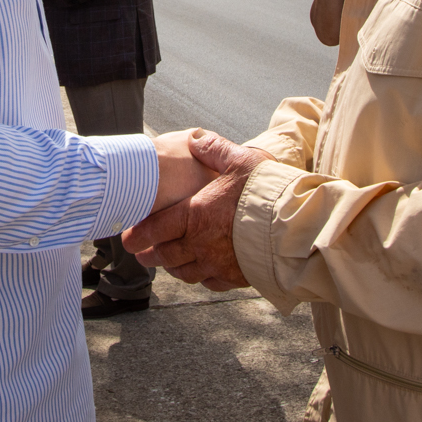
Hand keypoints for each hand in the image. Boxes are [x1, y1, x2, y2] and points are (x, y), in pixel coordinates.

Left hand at [125, 130, 270, 290]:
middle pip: (166, 255)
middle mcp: (200, 244)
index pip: (156, 229)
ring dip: (172, 268)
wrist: (294, 228)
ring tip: (167, 264)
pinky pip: (210, 283)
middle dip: (150, 255)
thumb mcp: (240, 160)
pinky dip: (201, 279)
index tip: (128, 238)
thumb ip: (214, 149)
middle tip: (140, 254)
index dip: (138, 235)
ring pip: (185, 272)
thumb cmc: (266, 191)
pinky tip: (201, 274)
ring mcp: (217, 264)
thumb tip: (194, 138)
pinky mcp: (236, 277)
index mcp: (195, 215)